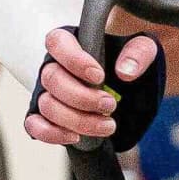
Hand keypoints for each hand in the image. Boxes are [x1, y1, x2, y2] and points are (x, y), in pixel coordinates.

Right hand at [24, 22, 159, 147]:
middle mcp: (55, 66)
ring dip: (77, 120)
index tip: (99, 76)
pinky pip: (34, 125)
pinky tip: (76, 137)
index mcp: (72, 43)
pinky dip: (51, 133)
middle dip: (82, 97)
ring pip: (47, 105)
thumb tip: (125, 70)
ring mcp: (48, 93)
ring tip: (107, 125)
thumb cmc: (129, 65)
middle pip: (52, 79)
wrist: (130, 93)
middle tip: (110, 105)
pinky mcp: (46, 117)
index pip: (57, 43)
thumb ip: (139, 52)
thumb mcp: (144, 51)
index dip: (74, 60)